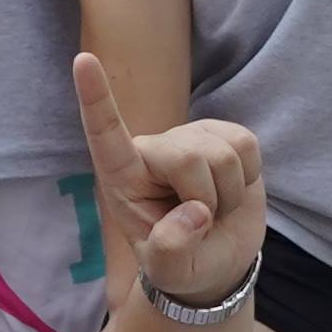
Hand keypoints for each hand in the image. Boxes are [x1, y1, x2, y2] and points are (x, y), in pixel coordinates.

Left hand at [70, 49, 265, 328]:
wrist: (216, 260)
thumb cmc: (183, 263)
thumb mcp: (171, 271)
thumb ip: (172, 249)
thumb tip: (193, 212)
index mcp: (122, 178)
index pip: (105, 135)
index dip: (96, 98)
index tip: (83, 60)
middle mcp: (152, 149)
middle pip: (189, 157)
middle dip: (207, 198)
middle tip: (201, 222)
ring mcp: (189, 137)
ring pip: (223, 152)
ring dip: (229, 194)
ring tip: (213, 209)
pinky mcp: (224, 133)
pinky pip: (248, 145)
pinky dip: (248, 177)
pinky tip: (231, 189)